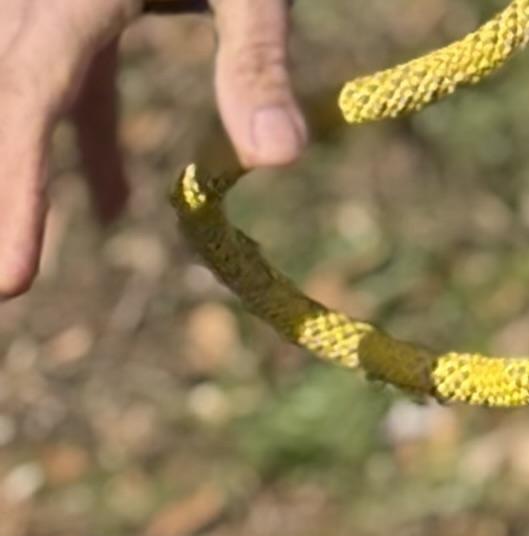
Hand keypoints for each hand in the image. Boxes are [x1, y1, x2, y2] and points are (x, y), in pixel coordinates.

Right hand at [0, 0, 305, 297]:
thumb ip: (256, 60)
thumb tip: (278, 155)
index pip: (31, 99)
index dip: (17, 188)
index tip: (13, 279)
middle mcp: (38, 1)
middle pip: (5, 106)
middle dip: (2, 198)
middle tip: (5, 291)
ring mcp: (47, 5)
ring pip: (21, 98)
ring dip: (25, 175)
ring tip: (23, 271)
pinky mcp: (71, 8)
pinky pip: (65, 85)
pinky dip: (88, 142)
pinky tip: (114, 212)